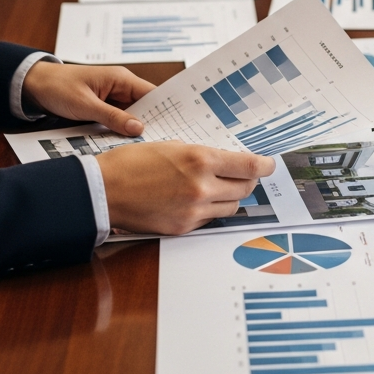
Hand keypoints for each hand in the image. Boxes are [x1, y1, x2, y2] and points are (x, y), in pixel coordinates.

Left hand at [22, 61, 155, 135]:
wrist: (33, 86)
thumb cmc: (58, 88)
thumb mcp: (85, 105)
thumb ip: (112, 117)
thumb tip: (139, 128)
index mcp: (121, 78)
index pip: (152, 94)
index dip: (166, 108)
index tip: (177, 126)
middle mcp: (120, 87)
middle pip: (145, 106)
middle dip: (153, 122)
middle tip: (164, 142)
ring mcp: (112, 97)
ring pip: (132, 115)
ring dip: (136, 128)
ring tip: (149, 146)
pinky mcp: (103, 107)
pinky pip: (119, 119)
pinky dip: (122, 129)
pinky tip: (127, 143)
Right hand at [96, 142, 275, 234]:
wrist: (103, 190)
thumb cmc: (133, 162)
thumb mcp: (173, 146)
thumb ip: (202, 154)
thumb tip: (224, 160)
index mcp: (200, 159)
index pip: (248, 165)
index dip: (264, 165)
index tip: (270, 164)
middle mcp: (202, 187)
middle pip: (244, 188)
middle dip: (248, 180)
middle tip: (244, 174)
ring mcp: (193, 211)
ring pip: (230, 207)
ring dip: (230, 197)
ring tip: (218, 187)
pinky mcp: (182, 228)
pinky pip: (209, 220)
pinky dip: (210, 210)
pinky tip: (197, 200)